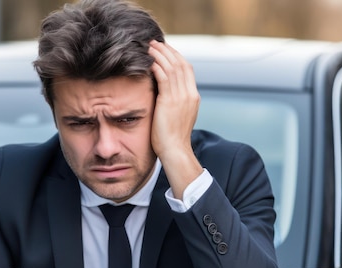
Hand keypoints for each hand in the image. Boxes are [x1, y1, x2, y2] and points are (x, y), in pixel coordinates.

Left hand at [149, 40, 202, 197]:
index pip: (187, 69)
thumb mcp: (176, 116)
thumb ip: (173, 102)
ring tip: (149, 47)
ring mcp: (181, 97)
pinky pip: (163, 76)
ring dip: (160, 55)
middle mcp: (189, 94)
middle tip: (155, 43)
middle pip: (181, 63)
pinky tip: (147, 61)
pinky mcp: (170, 101)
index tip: (164, 50)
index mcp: (193, 97)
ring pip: (172, 67)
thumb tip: (162, 94)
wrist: (175, 151)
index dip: (175, 56)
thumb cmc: (171, 138)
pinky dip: (156, 66)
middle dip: (167, 51)